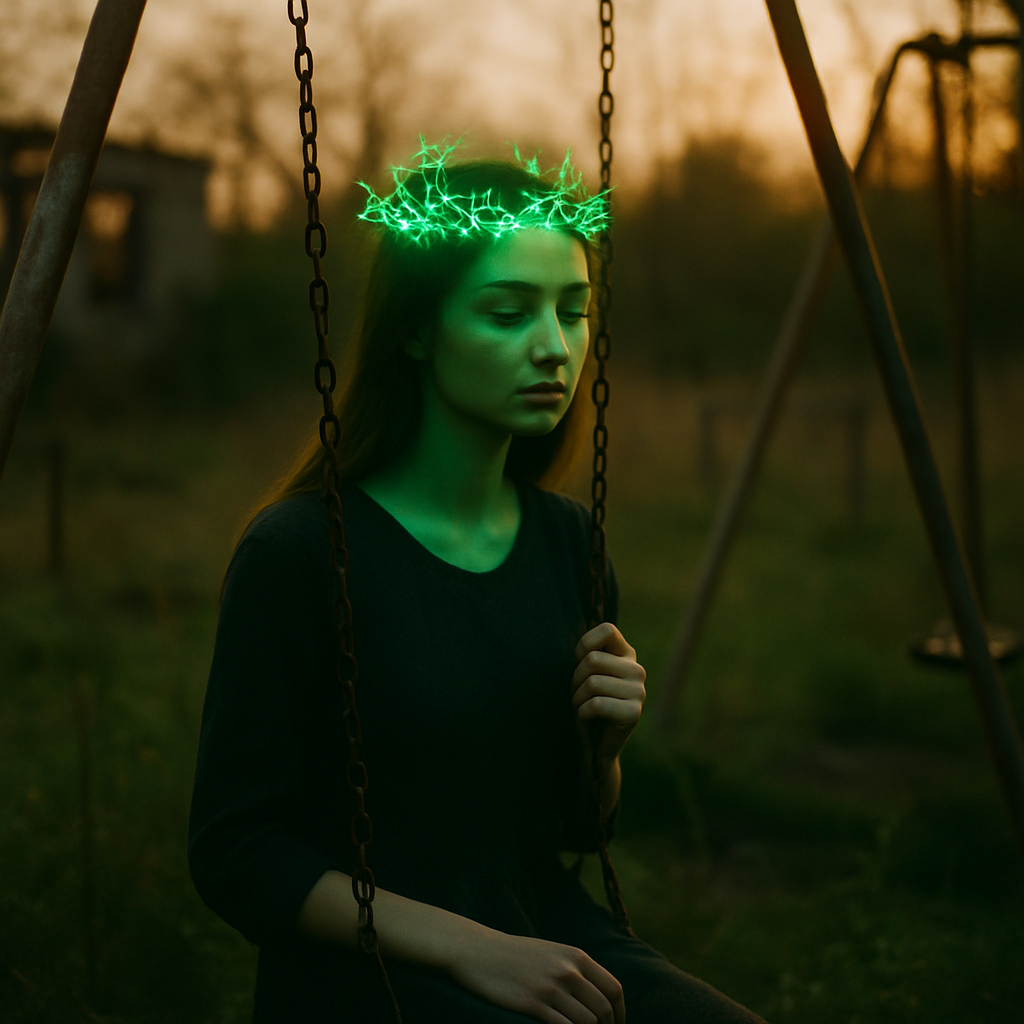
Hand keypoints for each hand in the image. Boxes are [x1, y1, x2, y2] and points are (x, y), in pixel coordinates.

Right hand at [449, 928, 624, 1023]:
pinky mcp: (532, 1003)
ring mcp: (550, 987)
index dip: (620, 1014)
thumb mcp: (552, 953)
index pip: (614, 989)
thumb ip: (576, 969)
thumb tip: (599, 996)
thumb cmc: (515, 955)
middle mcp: (567, 970)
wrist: (479, 951)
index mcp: (576, 956)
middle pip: (604, 1010)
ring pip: (588, 1023)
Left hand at [571, 623, 645, 763]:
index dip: (584, 644)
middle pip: (592, 660)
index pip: (607, 630)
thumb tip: (580, 643)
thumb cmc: (586, 701)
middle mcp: (637, 669)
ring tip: (582, 705)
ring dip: (577, 698)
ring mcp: (639, 691)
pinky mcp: (634, 713)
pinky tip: (587, 718)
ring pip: (592, 683)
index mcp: (626, 654)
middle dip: (575, 679)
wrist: (595, 743)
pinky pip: (597, 704)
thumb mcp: (587, 673)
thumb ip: (588, 654)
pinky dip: (582, 713)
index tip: (579, 661)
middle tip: (578, 693)